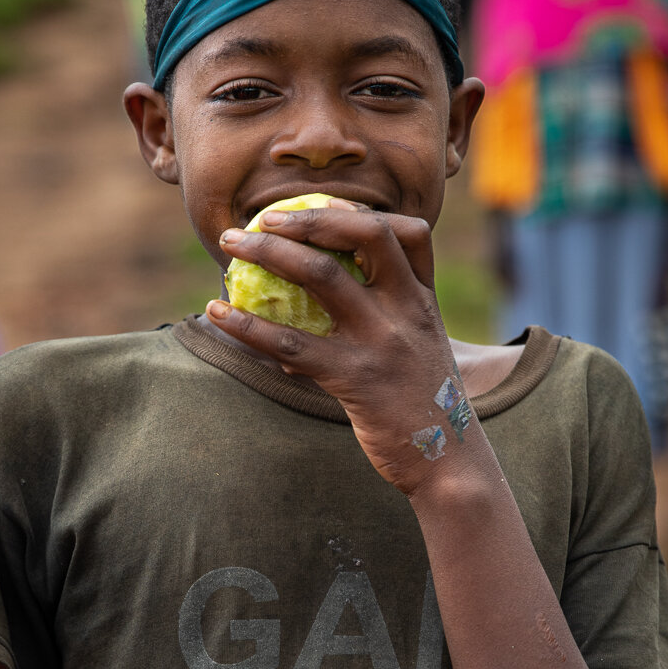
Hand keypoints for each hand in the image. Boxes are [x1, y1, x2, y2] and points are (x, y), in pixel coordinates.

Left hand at [207, 199, 479, 497]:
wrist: (450, 464)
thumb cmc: (425, 408)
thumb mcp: (421, 351)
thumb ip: (389, 321)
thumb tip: (320, 307)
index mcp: (426, 301)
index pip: (412, 233)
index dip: (365, 212)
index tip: (324, 205)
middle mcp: (408, 311)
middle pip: (363, 235)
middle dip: (308, 218)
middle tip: (261, 218)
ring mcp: (383, 342)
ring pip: (322, 276)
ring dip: (269, 252)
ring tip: (230, 245)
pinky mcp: (355, 379)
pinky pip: (291, 344)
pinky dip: (248, 325)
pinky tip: (217, 314)